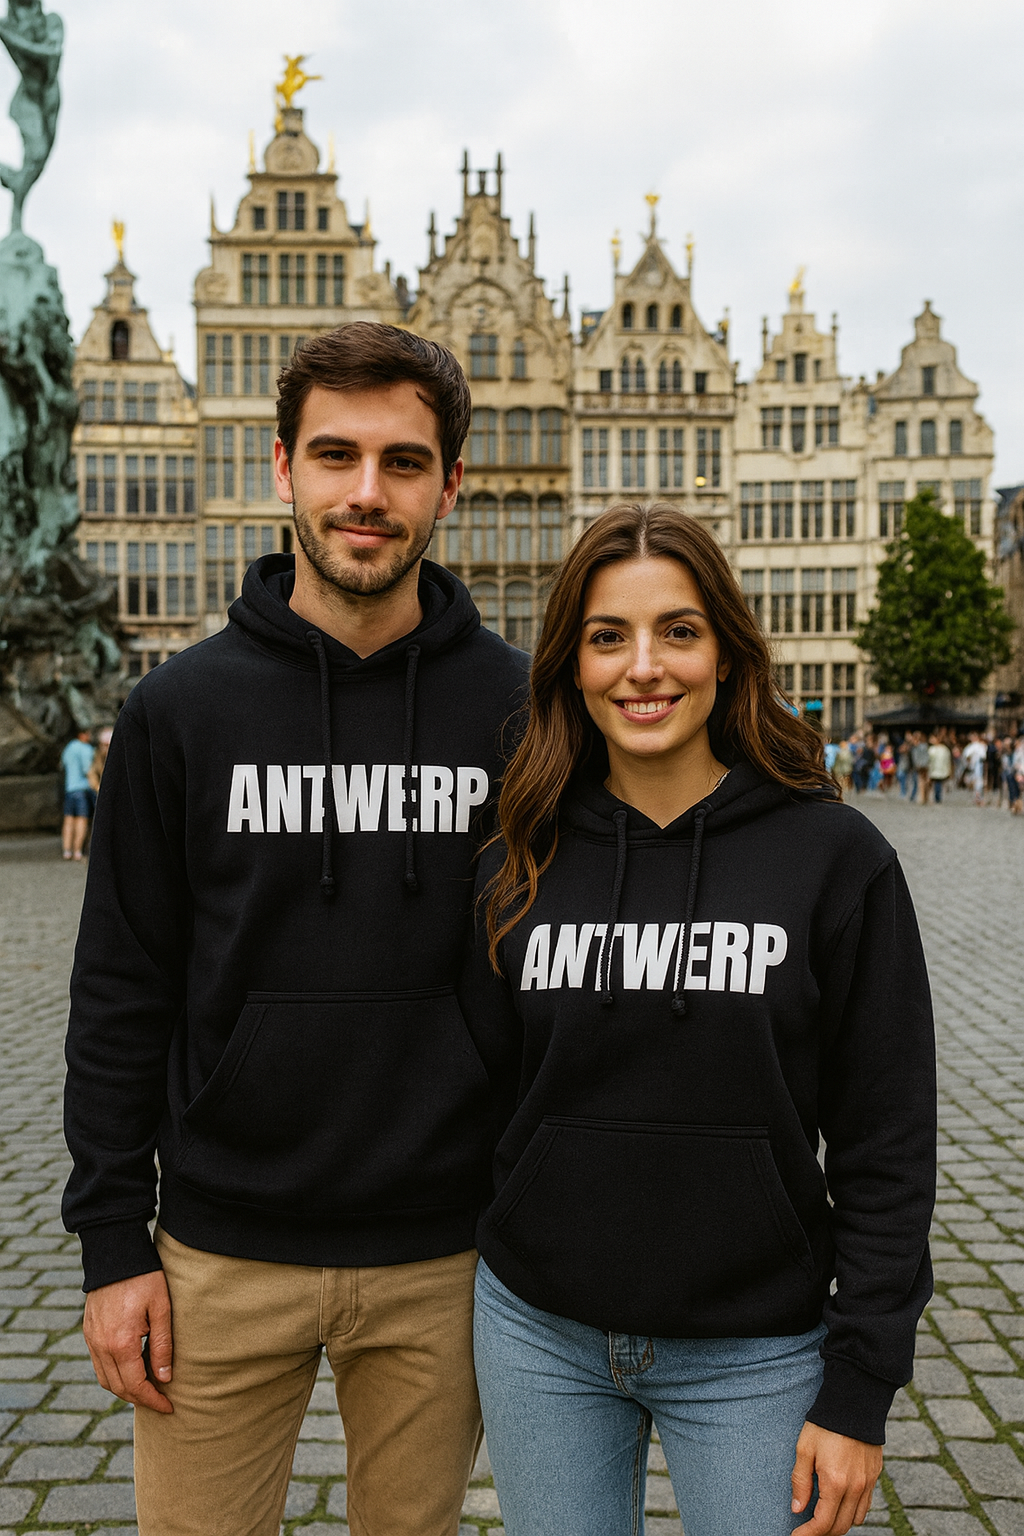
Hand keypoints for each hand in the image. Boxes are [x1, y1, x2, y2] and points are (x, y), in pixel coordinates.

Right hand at [82, 1270, 173, 1413]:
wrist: (116, 1253)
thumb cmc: (144, 1278)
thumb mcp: (162, 1309)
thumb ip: (162, 1346)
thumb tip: (165, 1378)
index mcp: (120, 1343)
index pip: (136, 1386)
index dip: (153, 1400)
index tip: (169, 1407)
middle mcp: (101, 1346)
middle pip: (118, 1388)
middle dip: (140, 1399)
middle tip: (160, 1401)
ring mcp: (91, 1340)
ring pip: (105, 1379)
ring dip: (125, 1389)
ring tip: (147, 1389)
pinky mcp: (88, 1332)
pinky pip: (98, 1365)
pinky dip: (113, 1375)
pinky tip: (130, 1370)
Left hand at [791, 1421, 882, 1533]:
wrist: (854, 1403)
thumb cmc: (825, 1425)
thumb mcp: (804, 1449)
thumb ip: (800, 1481)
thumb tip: (797, 1509)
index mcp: (835, 1483)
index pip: (823, 1523)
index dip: (808, 1534)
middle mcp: (855, 1488)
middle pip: (840, 1527)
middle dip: (822, 1533)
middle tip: (807, 1529)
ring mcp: (868, 1483)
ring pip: (855, 1519)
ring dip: (838, 1523)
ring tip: (822, 1516)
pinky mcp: (875, 1476)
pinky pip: (865, 1505)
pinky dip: (852, 1512)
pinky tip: (840, 1503)